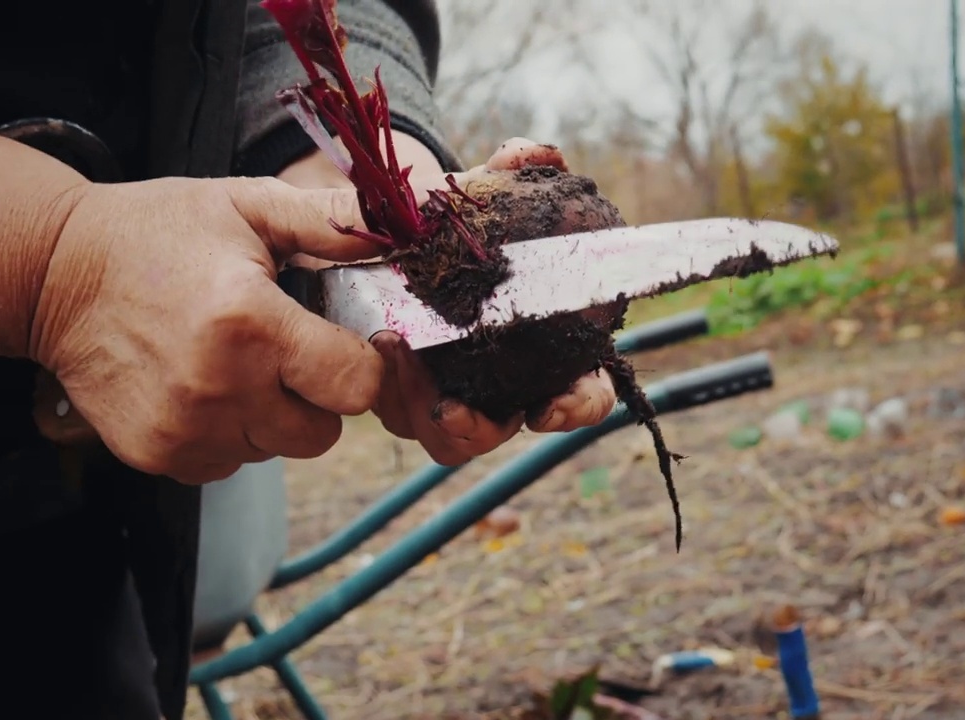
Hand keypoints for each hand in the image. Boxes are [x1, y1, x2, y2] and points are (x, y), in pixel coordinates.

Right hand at [32, 175, 388, 483]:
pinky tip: (201, 385)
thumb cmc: (159, 231)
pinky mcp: (157, 454)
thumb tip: (403, 226)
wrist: (51, 272)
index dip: (360, 363)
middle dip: (319, 395)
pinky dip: (228, 434)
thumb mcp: (248, 205)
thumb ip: (331, 221)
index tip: (337, 339)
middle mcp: (220, 389)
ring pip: (277, 449)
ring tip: (234, 361)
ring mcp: (185, 430)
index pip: (357, 385)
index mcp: (251, 324)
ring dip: (272, 415)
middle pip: (324, 431)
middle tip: (283, 350)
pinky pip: (228, 463)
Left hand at [277, 135, 617, 465]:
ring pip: (446, 435)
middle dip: (479, 424)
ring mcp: (453, 397)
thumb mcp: (494, 193)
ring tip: (398, 350)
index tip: (552, 406)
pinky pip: (398, 413)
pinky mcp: (404, 397)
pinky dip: (390, 383)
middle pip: (502, 429)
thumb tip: (533, 154)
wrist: (415, 234)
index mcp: (554, 353)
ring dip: (421, 404)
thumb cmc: (477, 224)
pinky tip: (381, 339)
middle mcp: (507, 387)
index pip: (584, 395)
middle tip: (452, 404)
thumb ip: (517, 173)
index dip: (577, 406)